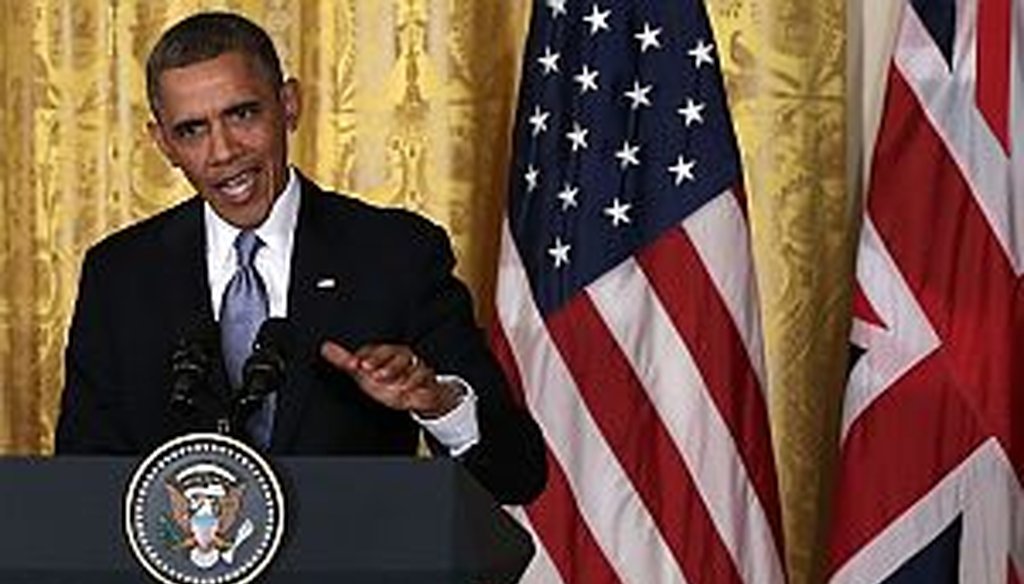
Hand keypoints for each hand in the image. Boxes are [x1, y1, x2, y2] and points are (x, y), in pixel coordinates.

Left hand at [319, 341, 462, 417]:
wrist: (414, 395)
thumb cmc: (386, 381)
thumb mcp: (363, 373)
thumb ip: (344, 360)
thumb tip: (324, 347)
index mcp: (386, 352)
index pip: (376, 350)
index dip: (365, 356)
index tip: (354, 365)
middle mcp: (401, 356)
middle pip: (395, 353)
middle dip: (381, 361)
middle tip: (368, 370)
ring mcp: (415, 365)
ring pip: (410, 363)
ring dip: (395, 371)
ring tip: (382, 380)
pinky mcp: (426, 377)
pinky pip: (423, 376)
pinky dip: (414, 382)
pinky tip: (404, 389)